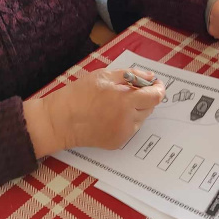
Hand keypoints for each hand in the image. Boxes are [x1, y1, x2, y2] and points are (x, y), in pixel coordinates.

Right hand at [25, 68, 164, 153]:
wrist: (60, 121)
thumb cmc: (79, 94)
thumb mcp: (104, 76)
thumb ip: (131, 75)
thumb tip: (150, 77)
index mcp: (125, 101)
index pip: (155, 96)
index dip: (158, 88)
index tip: (156, 84)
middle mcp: (127, 120)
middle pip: (150, 107)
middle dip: (145, 97)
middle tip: (130, 90)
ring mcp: (123, 134)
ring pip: (141, 119)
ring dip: (136, 109)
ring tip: (117, 103)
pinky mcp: (117, 143)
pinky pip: (131, 129)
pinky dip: (127, 121)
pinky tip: (111, 115)